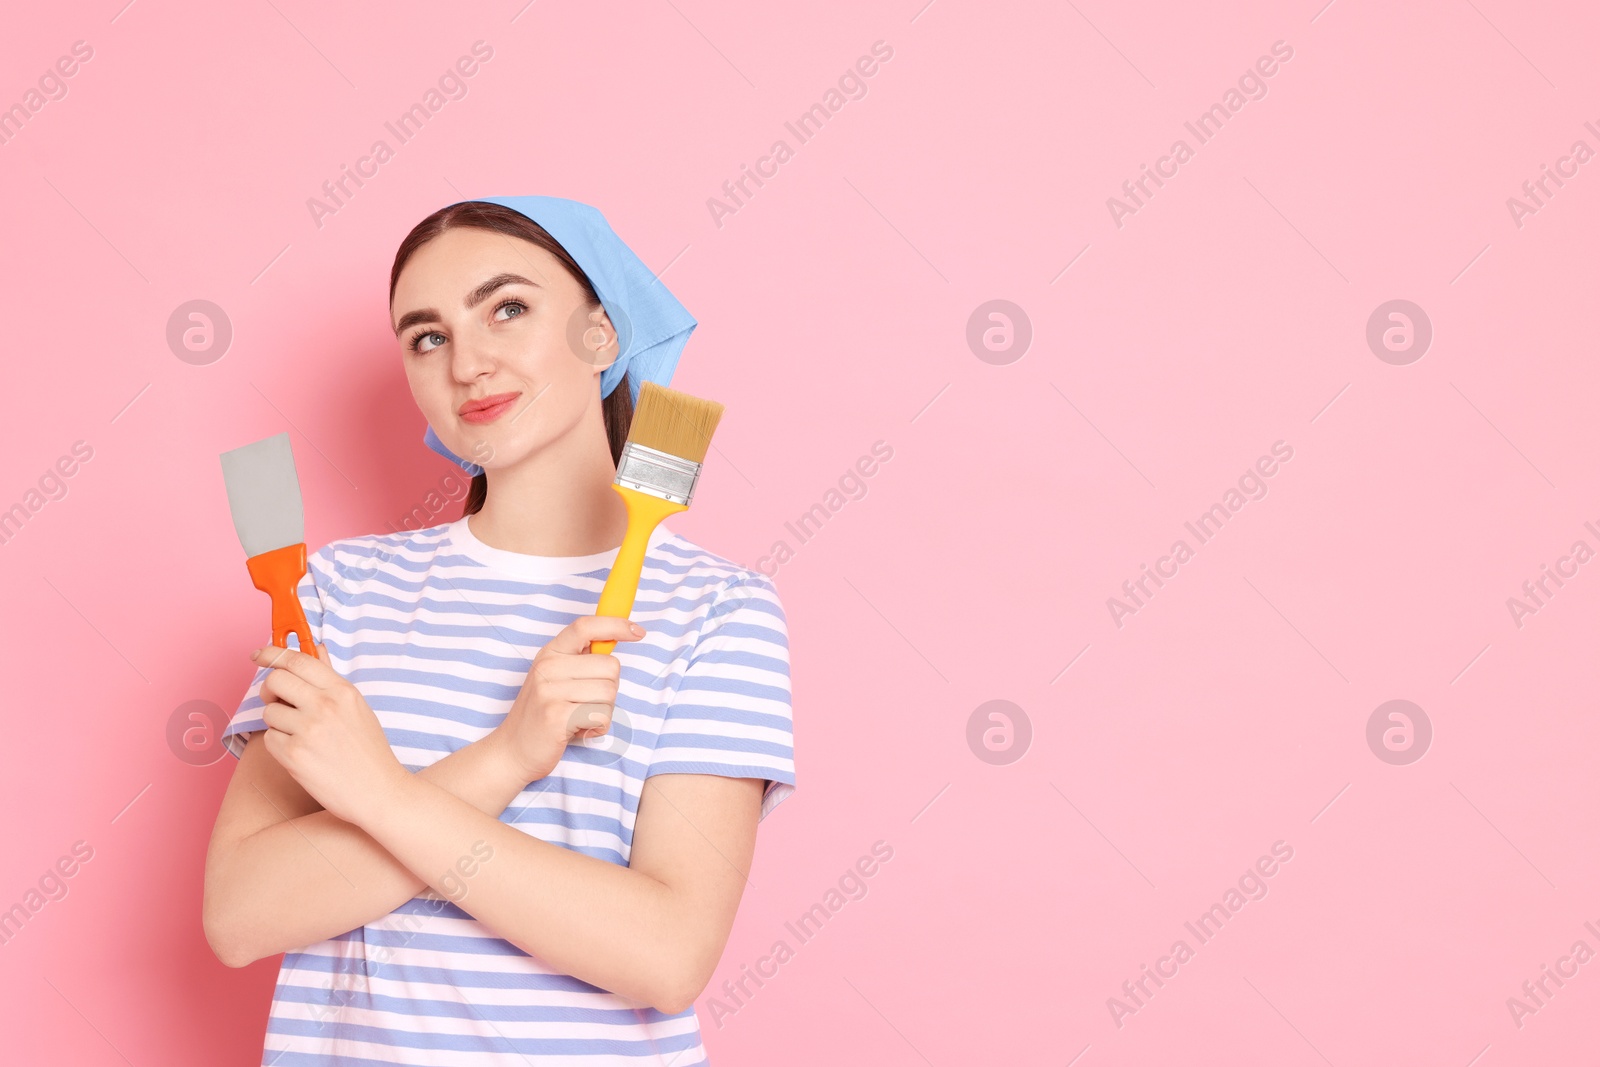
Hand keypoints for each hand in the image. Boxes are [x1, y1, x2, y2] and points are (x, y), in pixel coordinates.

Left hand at [249, 643, 407, 826]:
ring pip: (269, 712)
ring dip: (278, 723)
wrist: (378, 792)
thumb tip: (317, 649)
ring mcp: (308, 730)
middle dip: (270, 691)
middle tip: (279, 702)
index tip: (259, 654)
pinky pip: (269, 739)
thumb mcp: (356, 707)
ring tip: (301, 736)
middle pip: (275, 681)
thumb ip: (331, 678)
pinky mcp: (294, 755)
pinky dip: (279, 746)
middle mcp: (325, 706)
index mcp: (342, 691)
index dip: (273, 653)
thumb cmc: (369, 751)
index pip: (298, 660)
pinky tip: (301, 754)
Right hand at [495, 616, 646, 783]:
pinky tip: (579, 730)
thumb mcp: (555, 678)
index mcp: (550, 653)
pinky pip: (601, 716)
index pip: (586, 627)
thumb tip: (614, 639)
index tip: (637, 632)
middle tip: (587, 703)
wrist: (513, 751)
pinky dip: (598, 728)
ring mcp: (551, 691)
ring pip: (609, 693)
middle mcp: (548, 667)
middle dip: (609, 689)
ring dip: (604, 711)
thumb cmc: (543, 714)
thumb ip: (580, 660)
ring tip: (581, 717)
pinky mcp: (557, 716)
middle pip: (611, 667)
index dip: (616, 625)